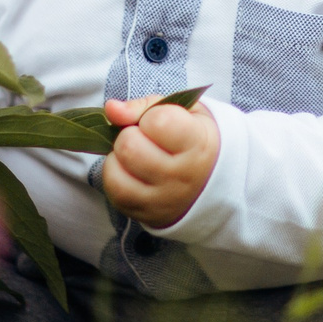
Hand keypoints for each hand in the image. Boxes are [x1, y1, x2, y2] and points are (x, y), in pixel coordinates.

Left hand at [99, 94, 218, 228]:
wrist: (211, 181)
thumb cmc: (191, 138)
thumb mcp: (181, 112)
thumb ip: (145, 106)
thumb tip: (111, 108)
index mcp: (197, 144)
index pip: (158, 122)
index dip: (149, 117)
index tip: (158, 123)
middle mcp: (182, 176)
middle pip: (130, 147)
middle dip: (129, 135)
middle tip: (143, 139)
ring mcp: (164, 199)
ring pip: (116, 173)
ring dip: (118, 158)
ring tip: (133, 156)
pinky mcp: (147, 215)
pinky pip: (115, 194)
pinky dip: (114, 177)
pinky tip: (127, 171)